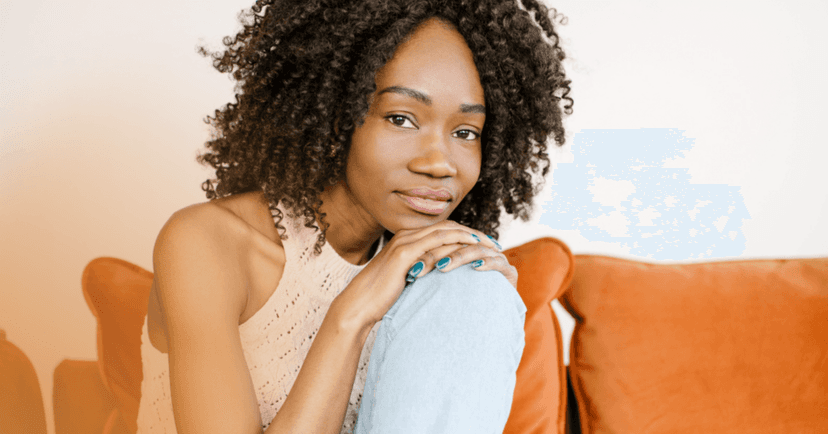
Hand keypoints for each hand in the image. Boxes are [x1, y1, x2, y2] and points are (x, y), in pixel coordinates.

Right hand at [332, 220, 503, 327]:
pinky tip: (473, 248)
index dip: (467, 235)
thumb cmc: (382, 297)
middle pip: (449, 227)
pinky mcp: (404, 254)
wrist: (359, 306)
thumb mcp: (407, 281)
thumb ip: (423, 272)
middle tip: (495, 243)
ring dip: (471, 236)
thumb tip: (442, 278)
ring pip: (446, 231)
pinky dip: (457, 242)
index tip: (486, 245)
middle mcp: (406, 236)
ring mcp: (405, 243)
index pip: (444, 230)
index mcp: (407, 240)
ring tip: (490, 245)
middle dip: (475, 233)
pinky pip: (436, 243)